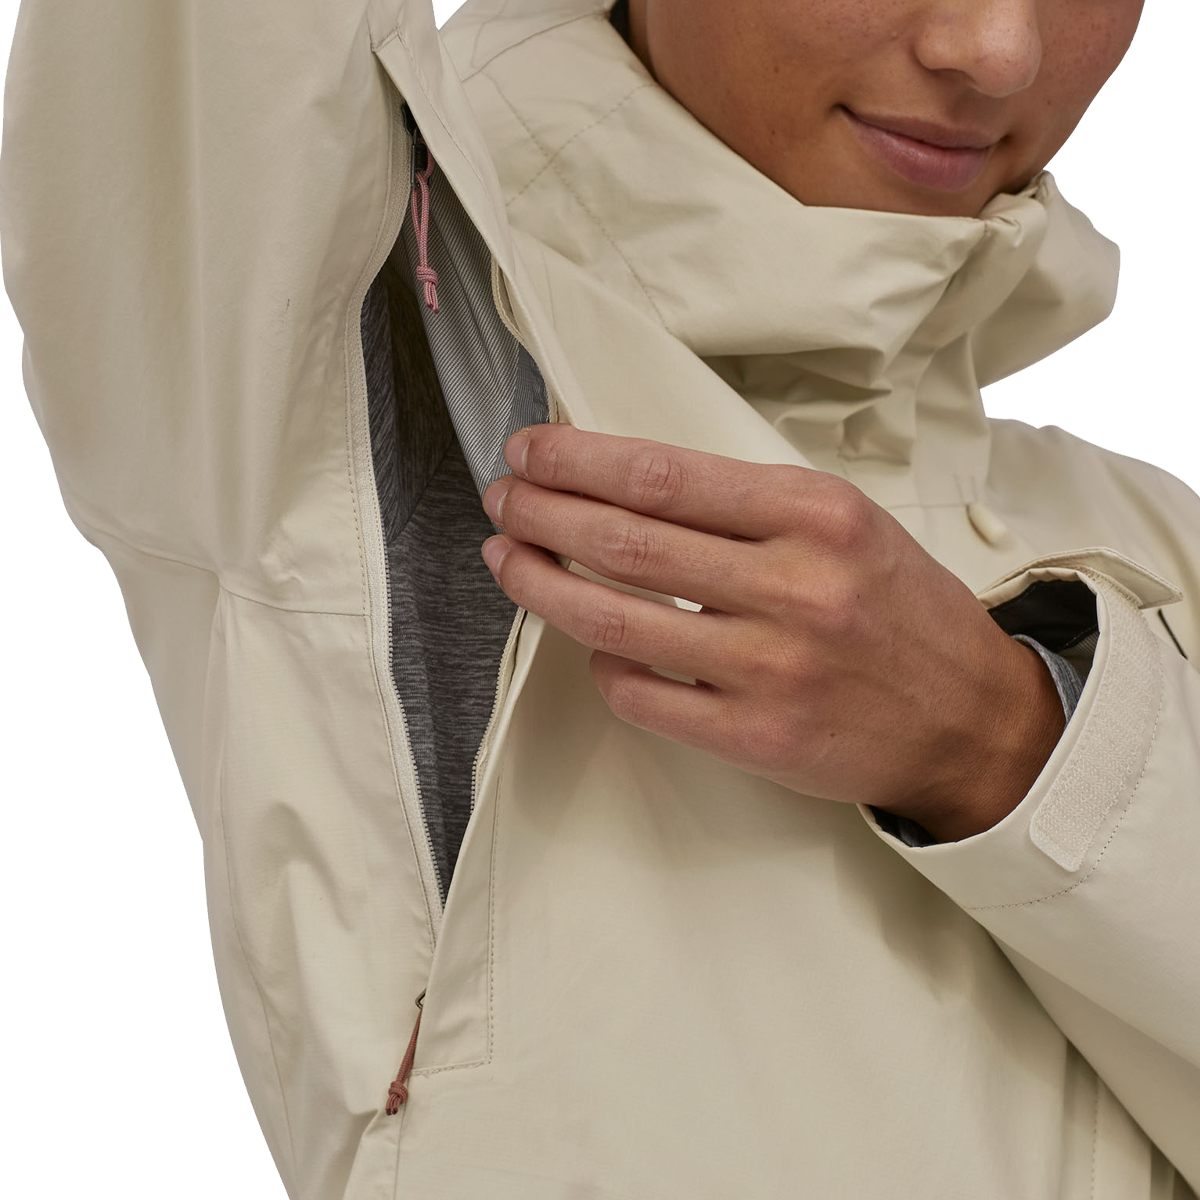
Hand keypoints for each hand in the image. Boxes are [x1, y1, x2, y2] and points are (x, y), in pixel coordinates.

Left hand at [479, 424, 1066, 841]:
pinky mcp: (755, 736)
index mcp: (813, 515)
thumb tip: (628, 485)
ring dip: (543, 585)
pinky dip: (603, 663)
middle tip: (503, 500)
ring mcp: (770, 668)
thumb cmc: (899, 610)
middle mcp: (792, 587)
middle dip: (542, 513)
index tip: (531, 451)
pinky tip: (594, 642)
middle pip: (624, 540)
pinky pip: (641, 695)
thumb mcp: (845, 524)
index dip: (577, 461)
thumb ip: (746, 506)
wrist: (971, 719)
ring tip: (510, 559)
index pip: (661, 475)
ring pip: (615, 619)